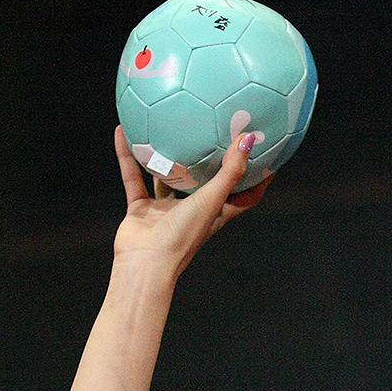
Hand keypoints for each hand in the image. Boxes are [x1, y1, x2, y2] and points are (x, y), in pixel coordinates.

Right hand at [111, 124, 273, 276]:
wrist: (144, 263)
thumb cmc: (182, 237)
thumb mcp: (212, 200)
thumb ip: (229, 171)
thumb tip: (247, 139)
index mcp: (215, 213)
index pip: (244, 196)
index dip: (258, 179)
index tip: (268, 156)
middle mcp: (193, 210)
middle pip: (207, 183)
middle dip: (213, 160)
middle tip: (219, 130)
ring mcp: (166, 210)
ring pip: (167, 177)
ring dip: (167, 156)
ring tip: (169, 127)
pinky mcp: (141, 209)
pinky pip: (133, 176)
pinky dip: (127, 156)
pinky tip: (123, 132)